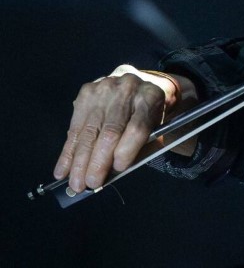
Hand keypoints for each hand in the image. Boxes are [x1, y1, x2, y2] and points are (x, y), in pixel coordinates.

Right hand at [55, 65, 198, 193]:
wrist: (138, 86)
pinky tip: (62, 170)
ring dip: (79, 161)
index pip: (137, 126)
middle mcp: (127, 89)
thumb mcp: (156, 126)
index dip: (127, 149)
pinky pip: (74, 128)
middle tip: (90, 184)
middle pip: (110, 131)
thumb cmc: (148, 114)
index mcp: (151, 97)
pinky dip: (68, 153)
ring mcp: (104, 89)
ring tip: (75, 183)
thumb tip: (114, 172)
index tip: (118, 169)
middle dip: (98, 161)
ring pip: (89, 131)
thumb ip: (142, 147)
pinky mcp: (86, 93)